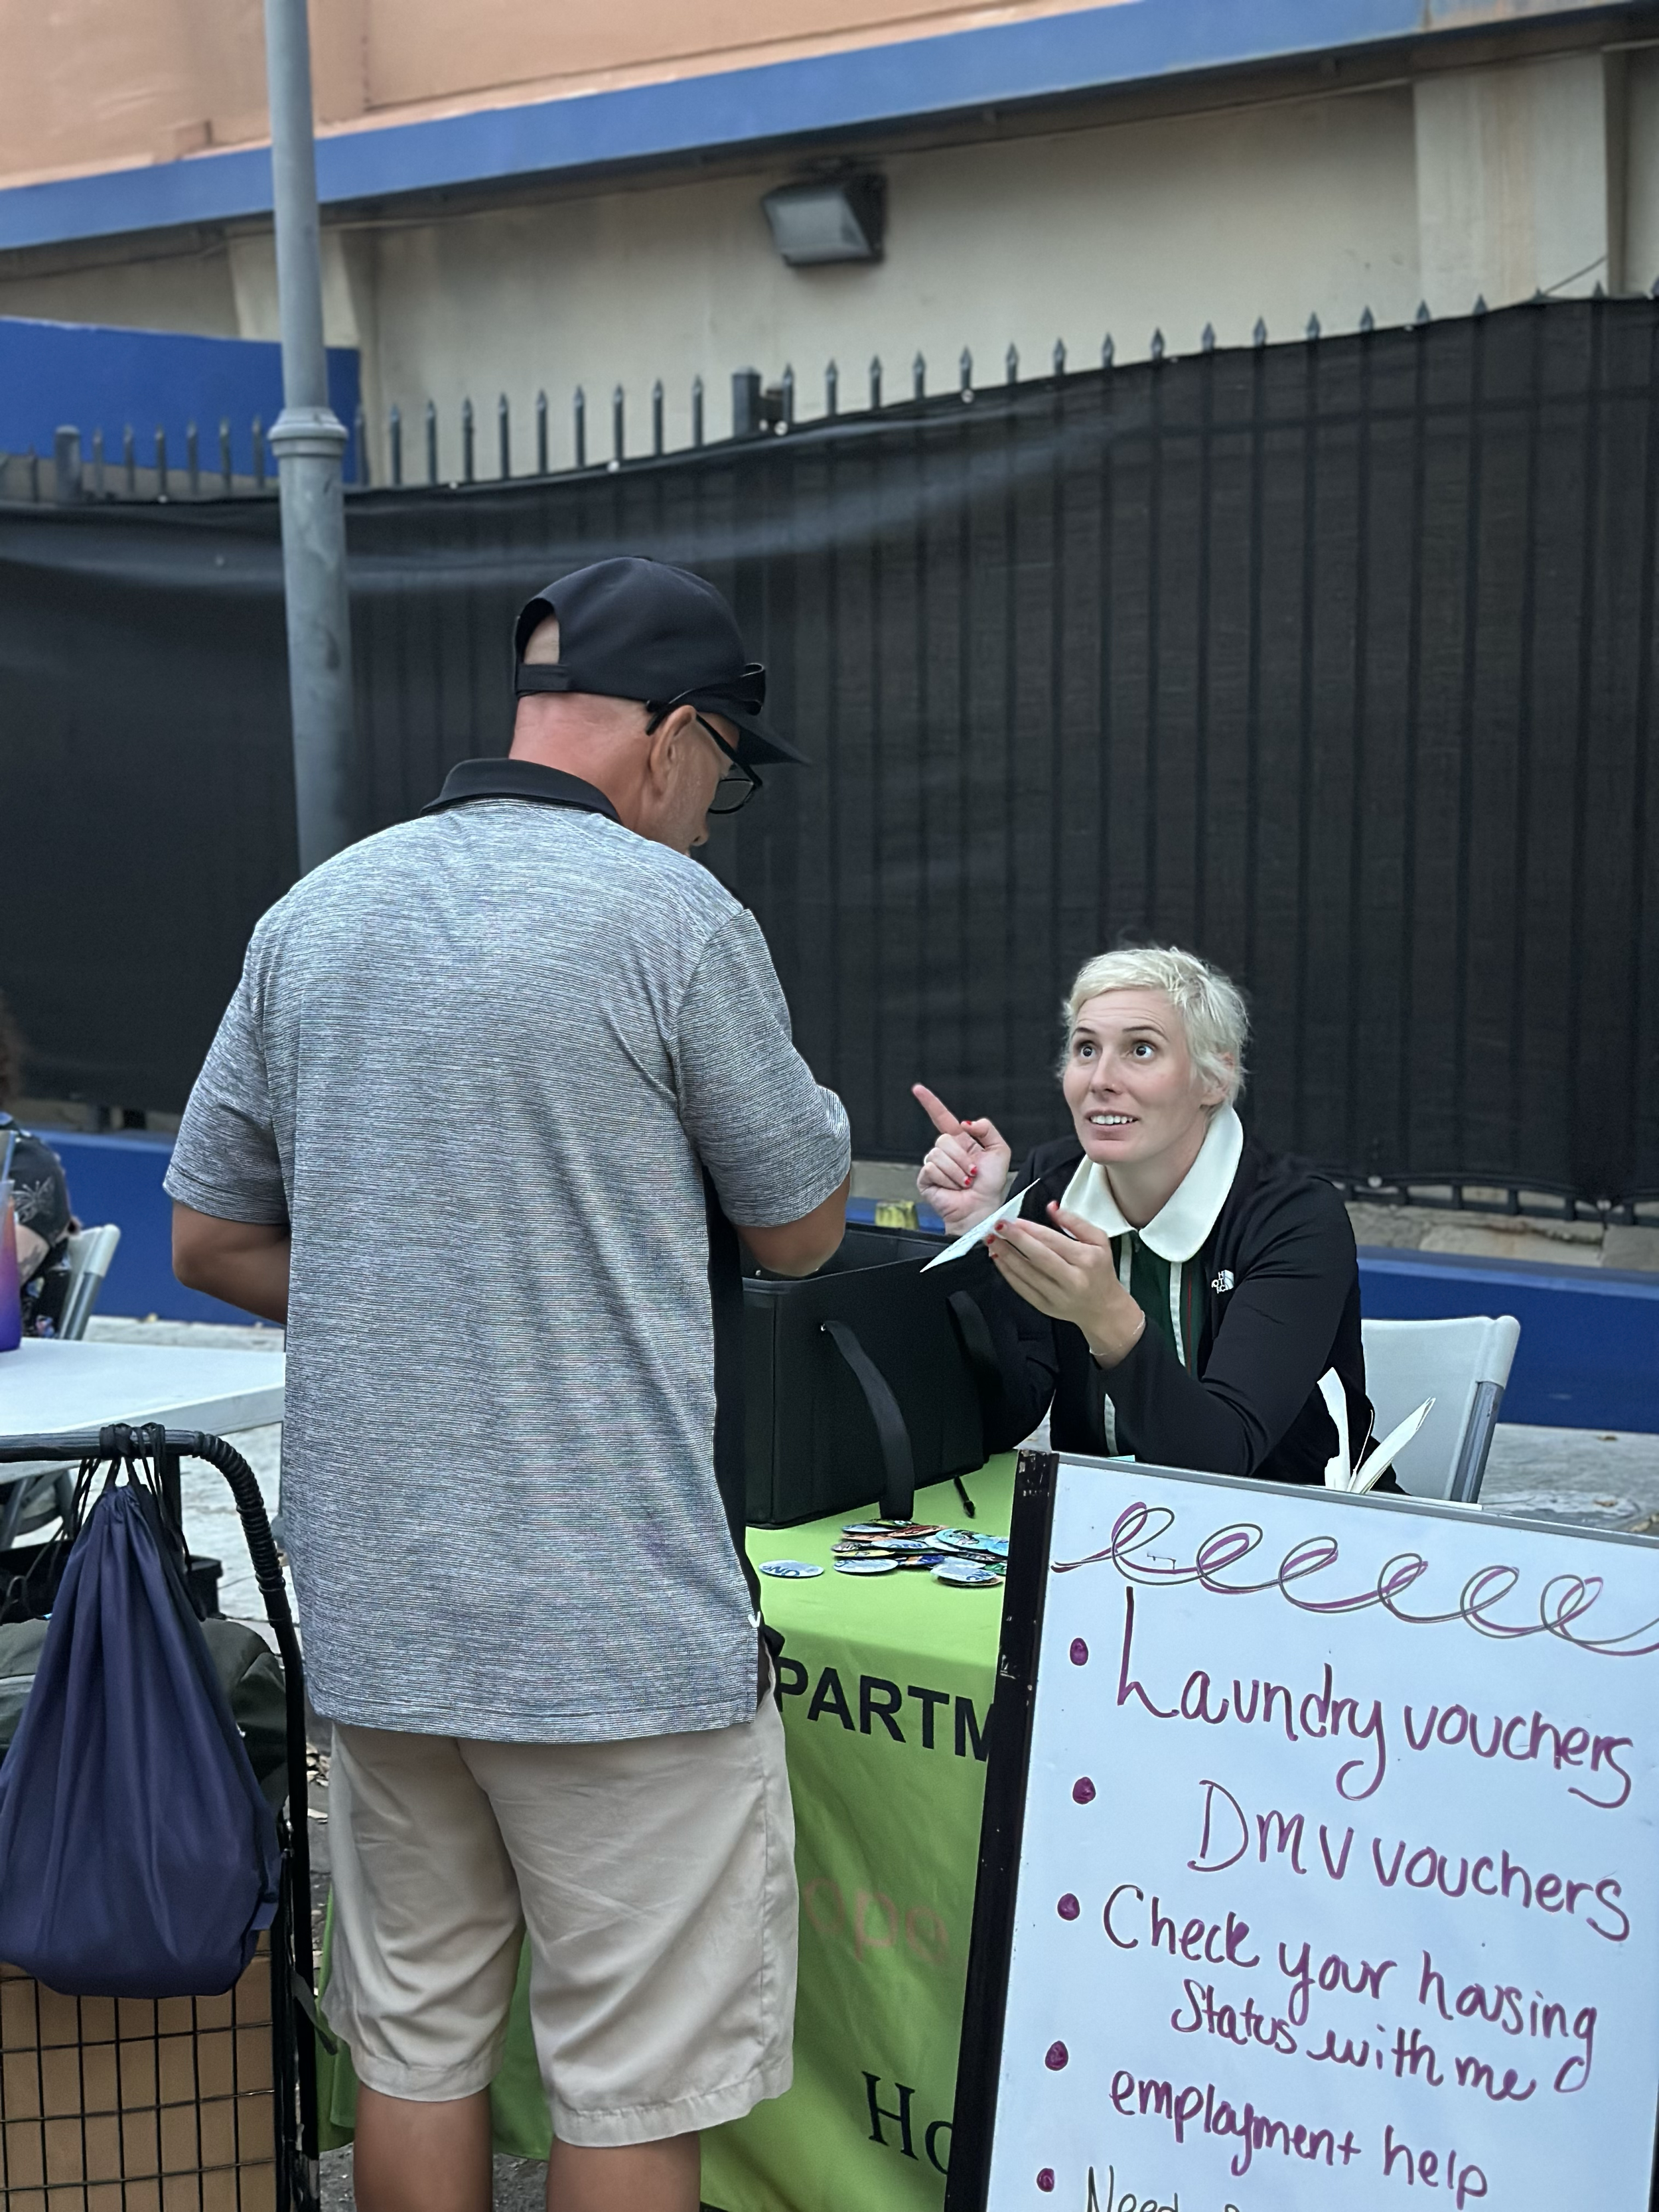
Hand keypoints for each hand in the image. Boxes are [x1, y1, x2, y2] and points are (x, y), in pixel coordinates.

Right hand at [913, 1083, 1012, 1235]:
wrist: (982, 1209)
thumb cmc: (991, 1185)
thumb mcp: (1000, 1151)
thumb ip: (987, 1129)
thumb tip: (966, 1123)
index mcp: (960, 1141)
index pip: (942, 1117)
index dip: (930, 1103)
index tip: (918, 1089)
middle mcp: (945, 1151)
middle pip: (944, 1139)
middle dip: (962, 1157)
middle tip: (972, 1173)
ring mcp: (934, 1165)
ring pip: (938, 1153)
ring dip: (956, 1171)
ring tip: (964, 1182)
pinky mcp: (925, 1178)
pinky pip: (932, 1168)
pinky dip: (947, 1179)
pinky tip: (954, 1187)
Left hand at [987, 1203, 1146, 1368]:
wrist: (1103, 1309)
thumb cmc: (1100, 1270)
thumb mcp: (1099, 1241)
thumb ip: (1076, 1222)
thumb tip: (1052, 1207)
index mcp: (1086, 1260)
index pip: (1054, 1242)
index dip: (1031, 1230)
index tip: (1015, 1220)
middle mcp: (1072, 1280)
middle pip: (1038, 1258)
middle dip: (1016, 1240)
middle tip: (998, 1226)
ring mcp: (1057, 1296)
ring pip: (1026, 1274)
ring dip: (1006, 1256)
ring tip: (993, 1241)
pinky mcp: (1045, 1307)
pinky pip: (1022, 1288)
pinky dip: (1007, 1273)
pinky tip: (999, 1259)